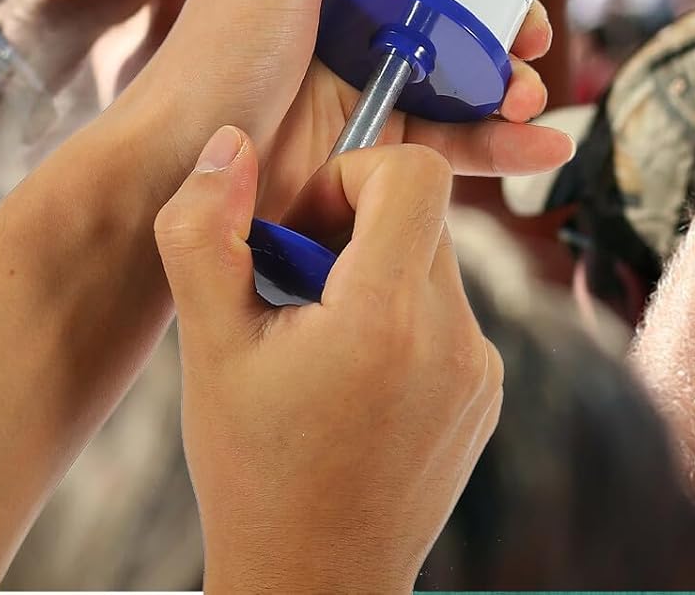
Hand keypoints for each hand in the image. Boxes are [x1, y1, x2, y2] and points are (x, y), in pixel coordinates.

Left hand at [112, 0, 572, 217]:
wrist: (171, 176)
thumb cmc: (215, 60)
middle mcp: (355, 30)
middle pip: (458, 17)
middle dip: (510, 26)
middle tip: (535, 35)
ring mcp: (369, 95)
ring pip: (466, 84)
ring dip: (515, 87)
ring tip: (534, 94)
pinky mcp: (378, 159)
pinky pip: (454, 149)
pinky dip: (504, 149)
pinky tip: (545, 148)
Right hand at [156, 134, 499, 594]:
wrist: (314, 588)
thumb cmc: (251, 469)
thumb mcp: (207, 347)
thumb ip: (206, 232)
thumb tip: (229, 144)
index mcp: (387, 316)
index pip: (416, 172)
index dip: (356, 174)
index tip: (308, 226)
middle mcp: (453, 336)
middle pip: (422, 213)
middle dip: (358, 224)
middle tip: (300, 281)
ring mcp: (480, 367)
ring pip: (435, 261)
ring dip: (379, 271)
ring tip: (320, 335)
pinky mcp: (487, 392)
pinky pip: (451, 312)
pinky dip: (404, 316)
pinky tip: (354, 375)